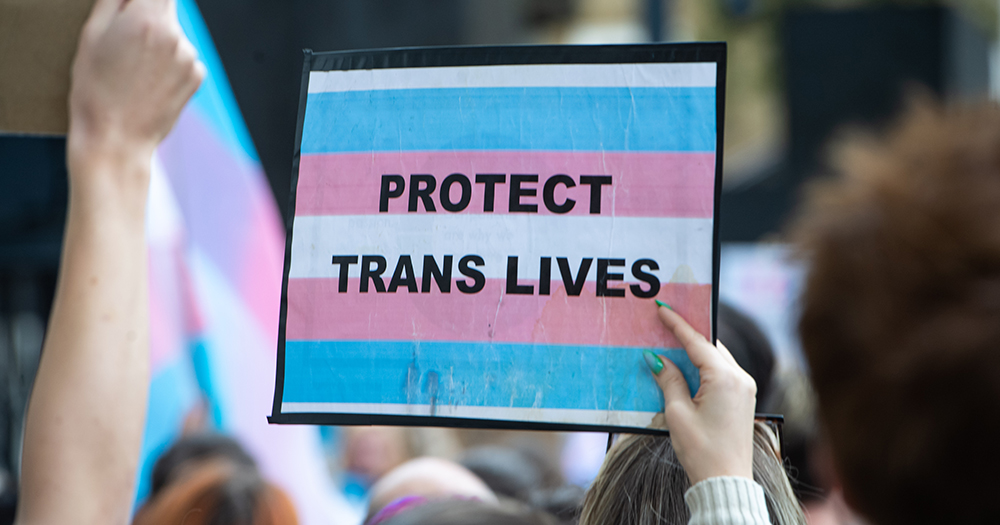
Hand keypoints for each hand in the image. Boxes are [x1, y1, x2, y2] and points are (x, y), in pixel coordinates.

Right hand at [68, 0, 203, 172]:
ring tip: (134, 69)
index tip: (132, 9)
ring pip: (174, 34)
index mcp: (147, 19)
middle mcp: (176, 35)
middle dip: (148, 16)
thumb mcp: (91, 35)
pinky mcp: (197, 77)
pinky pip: (184, 57)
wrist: (116, 140)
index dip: (143, 0)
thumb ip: (114, 1)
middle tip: (125, 43)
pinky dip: (170, 63)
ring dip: (159, 41)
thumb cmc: (95, 89)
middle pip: (166, 7)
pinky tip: (149, 82)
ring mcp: (190, 58)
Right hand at [649, 304, 756, 484]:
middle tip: (666, 323)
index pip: (697, 342)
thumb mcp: (677, 412)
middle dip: (688, 335)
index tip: (663, 308)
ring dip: (696, 351)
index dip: (677, 324)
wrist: (725, 481)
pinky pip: (723, 373)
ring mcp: (745, 389)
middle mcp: (740, 378)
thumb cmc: (701, 450)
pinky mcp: (744, 399)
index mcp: (724, 378)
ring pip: (717, 358)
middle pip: (710, 347)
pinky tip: (688, 368)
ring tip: (673, 344)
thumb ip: (669, 380)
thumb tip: (657, 358)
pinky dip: (705, 366)